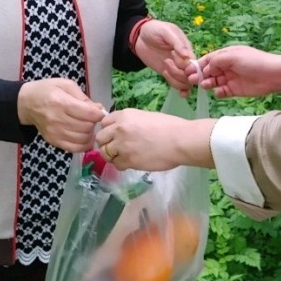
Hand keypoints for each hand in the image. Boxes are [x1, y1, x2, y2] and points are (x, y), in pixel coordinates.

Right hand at [17, 78, 104, 151]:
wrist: (27, 103)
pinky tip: (84, 137)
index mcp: (61, 102)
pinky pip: (74, 148)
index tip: (100, 112)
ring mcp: (54, 133)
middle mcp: (57, 119)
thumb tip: (98, 109)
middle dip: (94, 123)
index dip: (99, 114)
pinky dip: (83, 145)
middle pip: (86, 127)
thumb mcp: (65, 85)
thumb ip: (83, 97)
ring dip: (90, 134)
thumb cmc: (48, 90)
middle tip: (92, 118)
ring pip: (82, 139)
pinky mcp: (53, 141)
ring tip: (88, 127)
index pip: (88, 114)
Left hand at [97, 109, 214, 170]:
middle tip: (118, 148)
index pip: (104, 122)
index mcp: (124, 115)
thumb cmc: (170, 126)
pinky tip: (133, 162)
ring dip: (113, 156)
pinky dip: (122, 165)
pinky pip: (117, 164)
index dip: (109, 130)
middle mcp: (119, 129)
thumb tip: (125, 131)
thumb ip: (131, 123)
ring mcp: (121, 145)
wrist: (180, 140)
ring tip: (125, 156)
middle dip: (107, 143)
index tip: (116, 135)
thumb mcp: (146, 117)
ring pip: (105, 153)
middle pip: (100, 138)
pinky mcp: (127, 160)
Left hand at [134, 19, 195, 94]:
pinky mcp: (168, 73)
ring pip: (185, 82)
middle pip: (190, 75)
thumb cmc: (155, 30)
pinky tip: (181, 93)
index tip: (178, 60)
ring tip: (165, 68)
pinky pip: (178, 85)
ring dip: (176, 79)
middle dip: (179, 72)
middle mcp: (184, 60)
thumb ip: (177, 43)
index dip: (189, 67)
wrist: (140, 36)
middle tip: (167, 61)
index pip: (194, 63)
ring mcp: (176, 68)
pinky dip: (181, 90)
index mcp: (187, 49)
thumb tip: (187, 56)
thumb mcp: (166, 31)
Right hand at [196, 45, 280, 97]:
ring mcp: (231, 79)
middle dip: (200, 75)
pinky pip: (222, 92)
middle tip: (193, 80)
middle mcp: (227, 67)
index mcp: (226, 56)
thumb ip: (216, 61)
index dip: (198, 65)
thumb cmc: (254, 61)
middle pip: (209, 71)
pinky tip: (218, 92)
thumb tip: (205, 68)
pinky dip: (218, 92)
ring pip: (214, 82)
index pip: (208, 59)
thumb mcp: (233, 56)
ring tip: (205, 85)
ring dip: (208, 84)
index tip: (189, 71)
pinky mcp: (235, 90)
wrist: (273, 75)